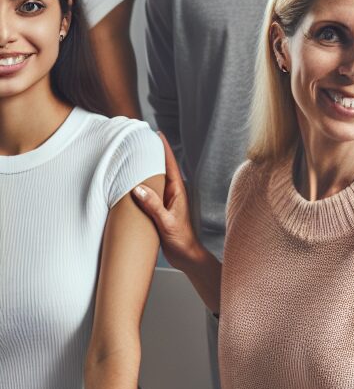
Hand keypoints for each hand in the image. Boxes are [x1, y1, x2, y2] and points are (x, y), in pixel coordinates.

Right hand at [131, 132, 200, 269]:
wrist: (186, 256)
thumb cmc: (180, 240)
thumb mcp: (165, 222)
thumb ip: (153, 206)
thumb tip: (137, 188)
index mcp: (178, 191)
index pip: (170, 164)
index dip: (163, 148)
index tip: (155, 133)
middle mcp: (173, 192)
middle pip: (162, 168)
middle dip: (153, 153)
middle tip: (140, 139)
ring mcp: (167, 200)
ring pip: (155, 179)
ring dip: (146, 168)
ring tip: (133, 156)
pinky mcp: (160, 208)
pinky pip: (150, 191)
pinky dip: (141, 183)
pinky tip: (132, 183)